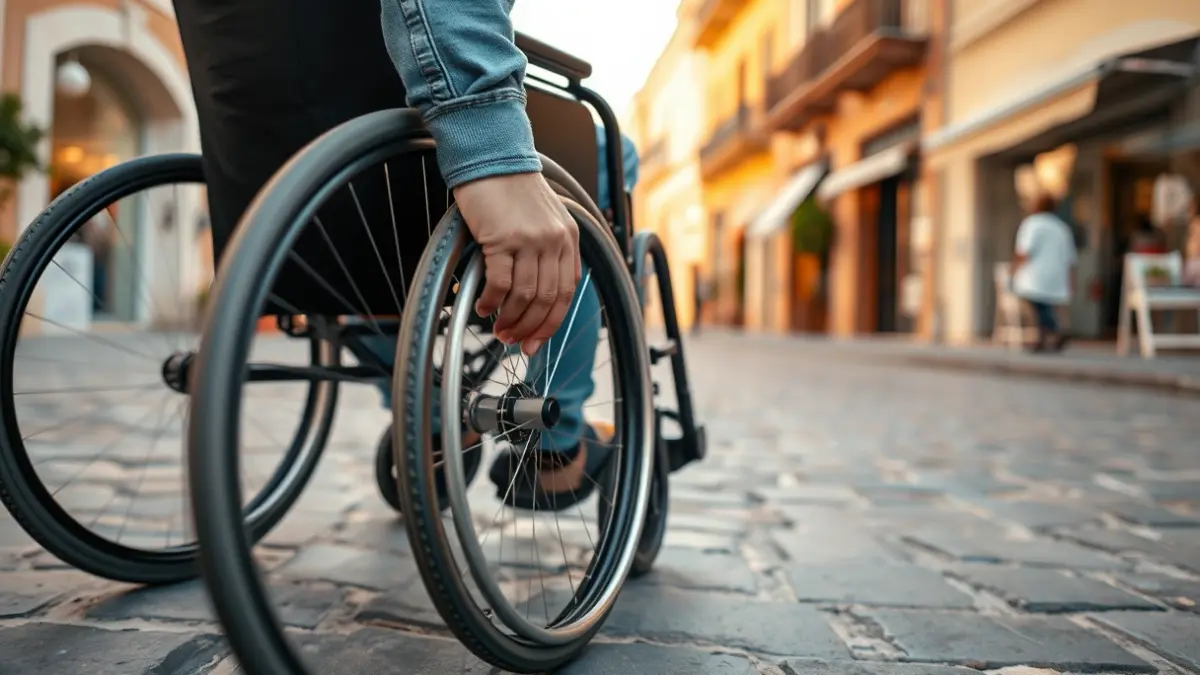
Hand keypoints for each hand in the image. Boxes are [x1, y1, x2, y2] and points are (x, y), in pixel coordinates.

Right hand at [453, 172, 579, 355]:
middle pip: (547, 300)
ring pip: (525, 296)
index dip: (550, 324)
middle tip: (512, 341)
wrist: (491, 157)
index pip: (566, 294)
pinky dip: (491, 302)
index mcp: (568, 239)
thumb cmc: (511, 190)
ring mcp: (530, 240)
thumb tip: (535, 297)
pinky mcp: (504, 238)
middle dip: (530, 328)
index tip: (535, 341)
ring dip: (509, 319)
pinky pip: (500, 284)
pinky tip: (481, 307)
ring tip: (496, 328)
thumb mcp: (543, 220)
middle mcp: (554, 241)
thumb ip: (547, 253)